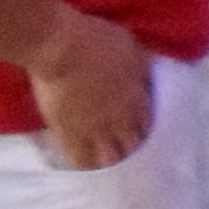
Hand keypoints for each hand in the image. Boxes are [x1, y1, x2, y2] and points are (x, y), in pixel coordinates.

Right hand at [27, 10, 153, 169]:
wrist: (61, 48)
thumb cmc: (97, 40)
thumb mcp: (131, 48)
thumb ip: (140, 68)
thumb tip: (146, 77)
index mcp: (136, 98)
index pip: (147, 123)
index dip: (144, 128)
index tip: (141, 131)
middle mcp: (120, 119)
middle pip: (131, 144)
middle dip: (131, 148)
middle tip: (125, 150)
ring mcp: (94, 129)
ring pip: (109, 157)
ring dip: (111, 160)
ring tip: (107, 162)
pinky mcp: (68, 133)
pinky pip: (78, 158)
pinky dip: (84, 165)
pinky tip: (84, 168)